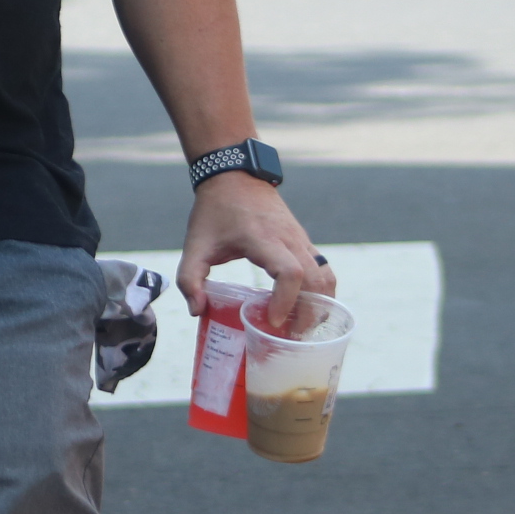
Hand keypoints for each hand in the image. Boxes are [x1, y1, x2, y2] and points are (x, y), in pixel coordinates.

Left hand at [178, 173, 335, 325]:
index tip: (274, 320)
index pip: (290, 271)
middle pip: (316, 279)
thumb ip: (189, 278)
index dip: (287, 300)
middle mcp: (289, 239)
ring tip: (300, 327)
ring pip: (326, 275)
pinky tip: (306, 309)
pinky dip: (321, 292)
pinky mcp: (304, 242)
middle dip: (308, 311)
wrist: (234, 177)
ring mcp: (301, 239)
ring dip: (320, 304)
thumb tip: (197, 312)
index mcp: (262, 238)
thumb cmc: (214, 212)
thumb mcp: (194, 244)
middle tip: (290, 336)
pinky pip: (323, 269)